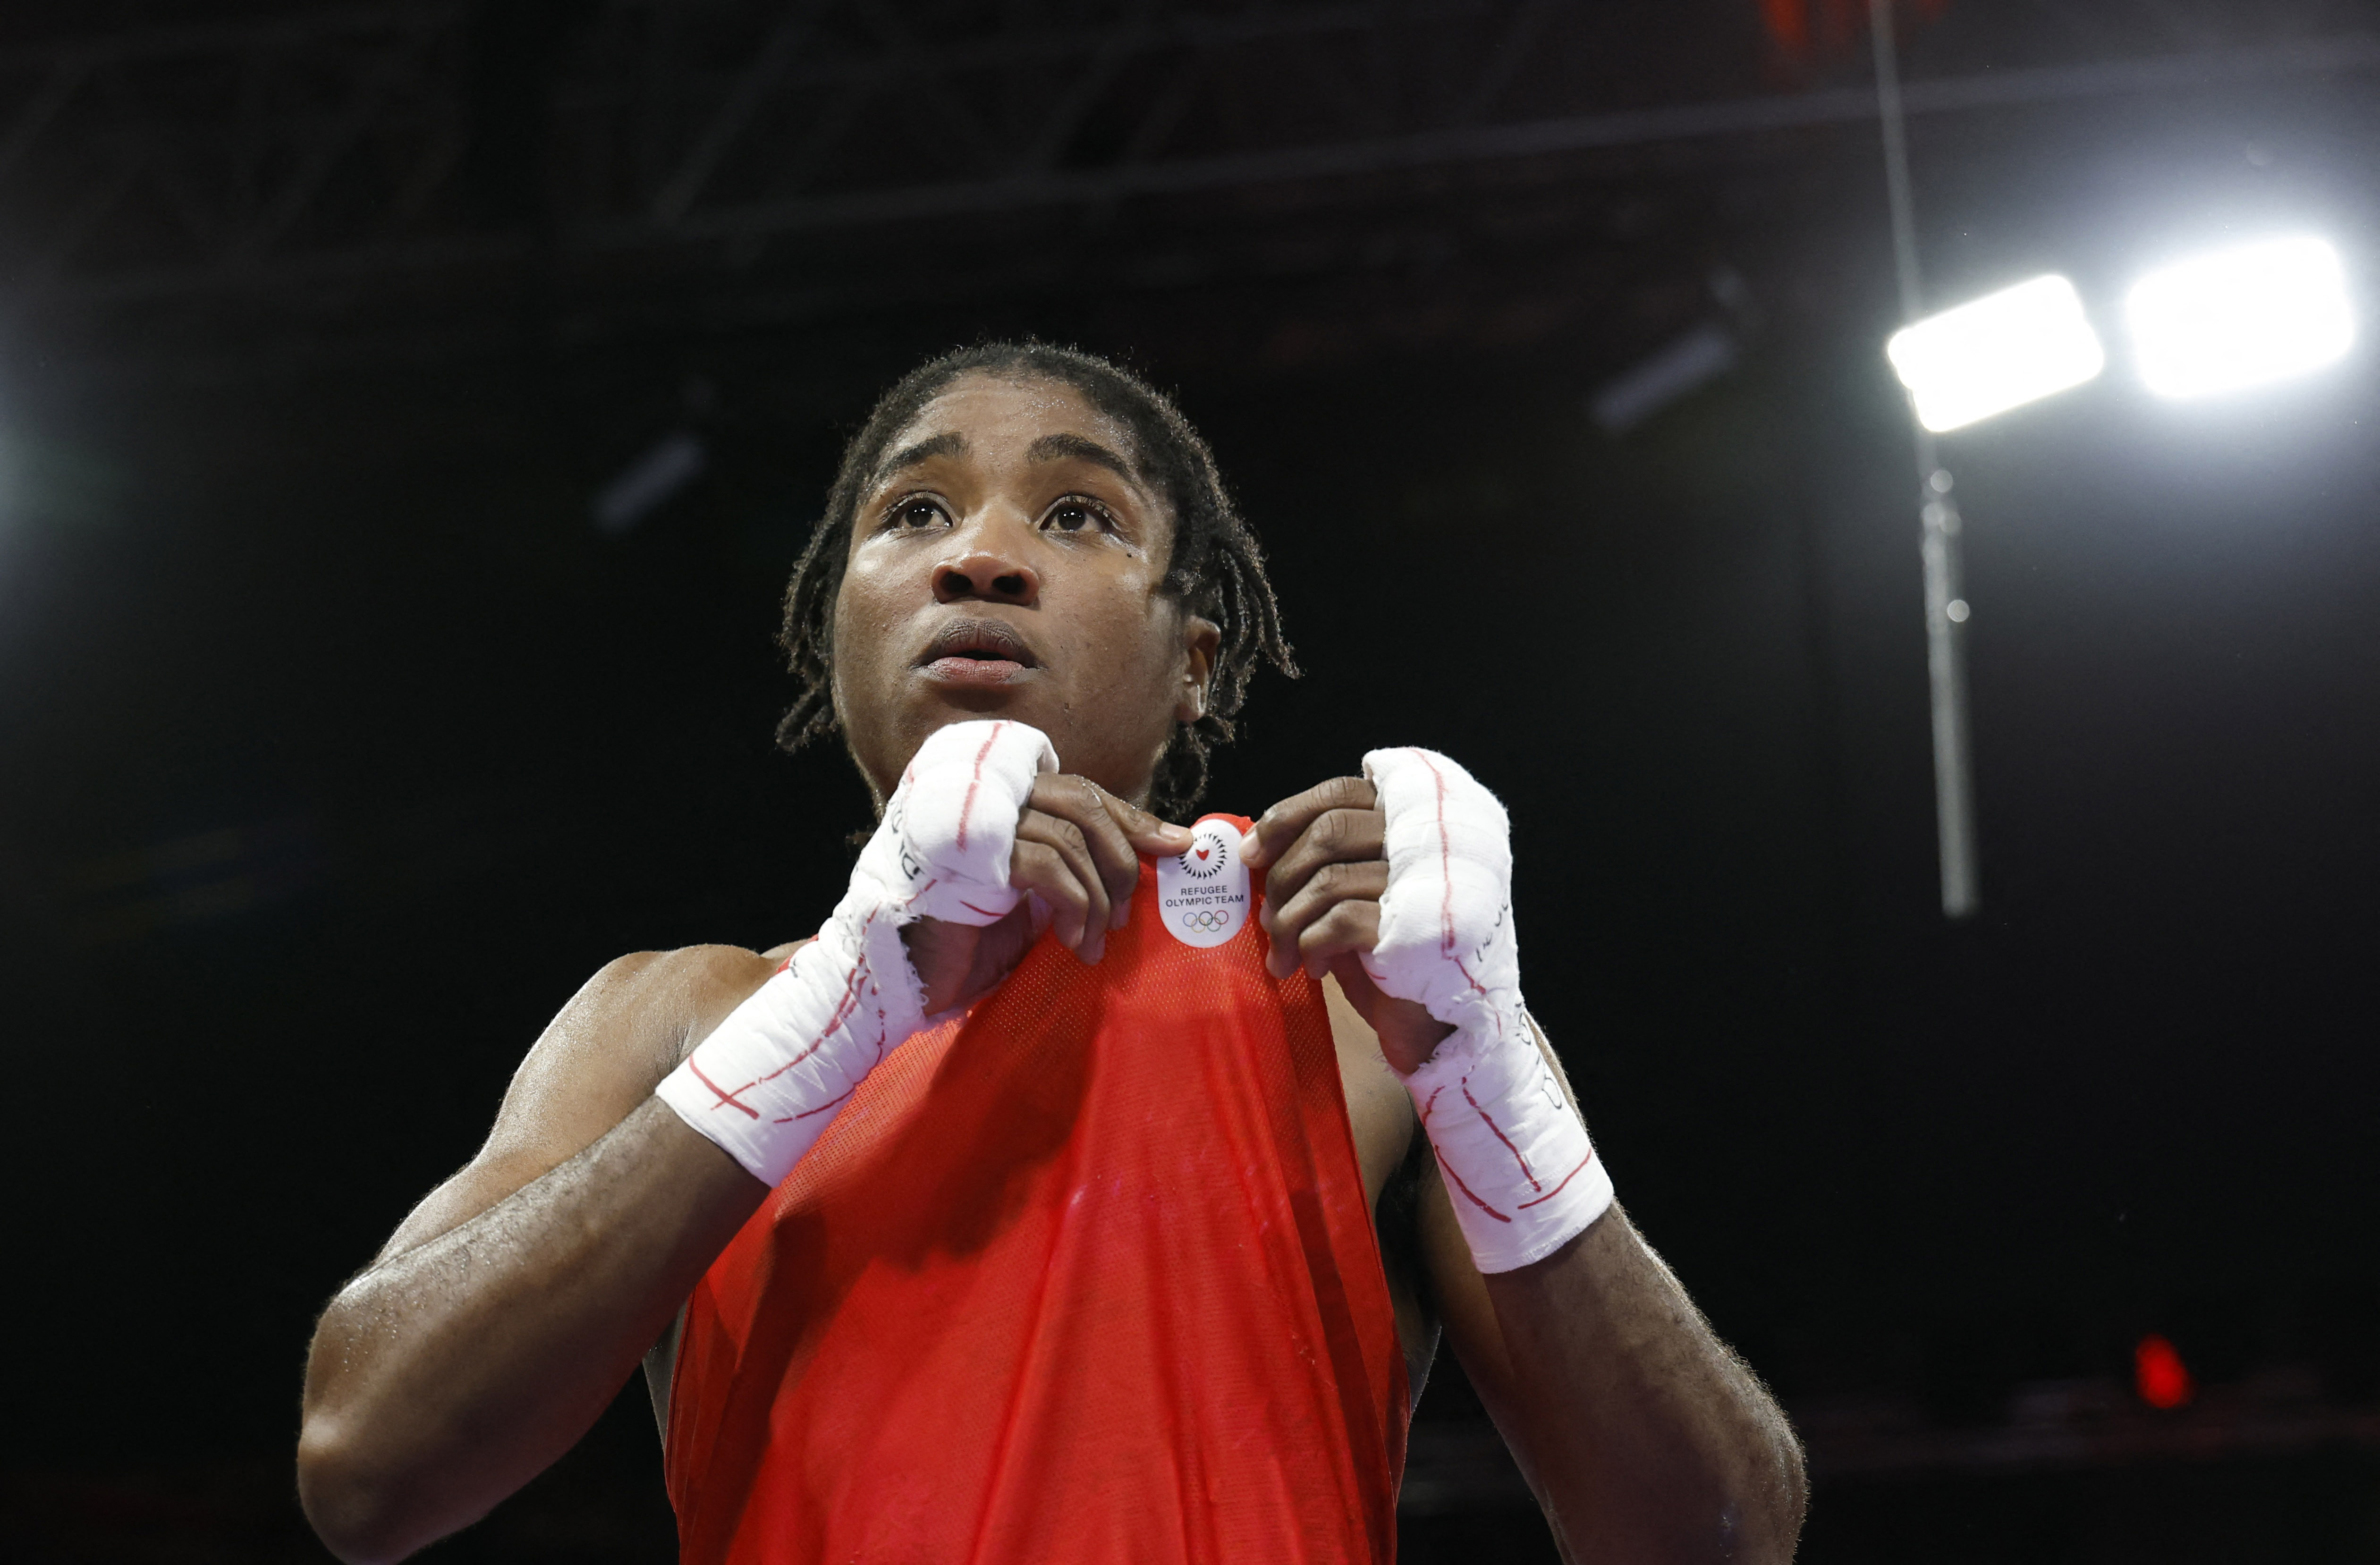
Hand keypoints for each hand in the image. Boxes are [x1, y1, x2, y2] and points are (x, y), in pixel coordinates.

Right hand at [903, 775, 1191, 1012]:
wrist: (900, 985)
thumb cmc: (963, 947)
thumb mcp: (1032, 905)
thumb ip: (1072, 874)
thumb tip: (1144, 865)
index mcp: (1000, 806)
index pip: (1079, 792)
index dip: (1132, 816)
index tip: (1179, 844)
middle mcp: (983, 802)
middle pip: (1080, 801)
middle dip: (1124, 851)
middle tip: (1132, 907)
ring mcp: (972, 825)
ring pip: (1069, 836)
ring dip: (1098, 895)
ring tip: (1095, 940)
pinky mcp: (967, 858)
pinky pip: (1047, 866)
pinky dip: (1075, 905)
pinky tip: (1072, 940)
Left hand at [1240, 776, 1454, 1074]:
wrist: (1428, 1023)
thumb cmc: (1383, 956)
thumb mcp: (1347, 900)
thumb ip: (1316, 869)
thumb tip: (1256, 856)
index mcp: (1406, 825)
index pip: (1340, 794)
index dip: (1287, 817)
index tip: (1250, 855)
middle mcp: (1421, 843)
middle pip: (1329, 831)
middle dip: (1282, 877)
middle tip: (1265, 920)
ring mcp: (1423, 882)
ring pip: (1328, 880)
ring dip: (1287, 923)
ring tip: (1282, 957)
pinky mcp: (1417, 925)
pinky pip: (1340, 920)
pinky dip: (1311, 944)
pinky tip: (1315, 967)